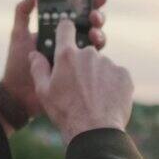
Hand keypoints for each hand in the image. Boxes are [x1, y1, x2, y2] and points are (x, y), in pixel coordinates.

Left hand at [0, 0, 107, 134]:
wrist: (18, 95)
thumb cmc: (16, 63)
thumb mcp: (18, 34)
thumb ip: (23, 11)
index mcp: (55, 31)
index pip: (74, 13)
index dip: (87, 3)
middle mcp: (68, 42)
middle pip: (89, 25)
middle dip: (96, 17)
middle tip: (95, 16)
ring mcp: (75, 57)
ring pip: (94, 40)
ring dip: (99, 32)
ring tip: (94, 32)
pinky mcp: (79, 72)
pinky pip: (93, 60)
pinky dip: (97, 52)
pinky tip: (95, 48)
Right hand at [28, 19, 133, 145]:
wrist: (94, 131)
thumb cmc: (65, 112)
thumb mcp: (43, 91)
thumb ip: (38, 68)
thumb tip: (34, 54)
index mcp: (67, 55)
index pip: (65, 27)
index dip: (64, 30)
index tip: (64, 36)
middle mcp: (89, 54)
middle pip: (84, 51)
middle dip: (81, 63)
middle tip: (77, 85)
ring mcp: (108, 63)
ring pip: (100, 64)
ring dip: (96, 74)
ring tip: (92, 96)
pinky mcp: (123, 74)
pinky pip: (115, 74)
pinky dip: (110, 83)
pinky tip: (104, 99)